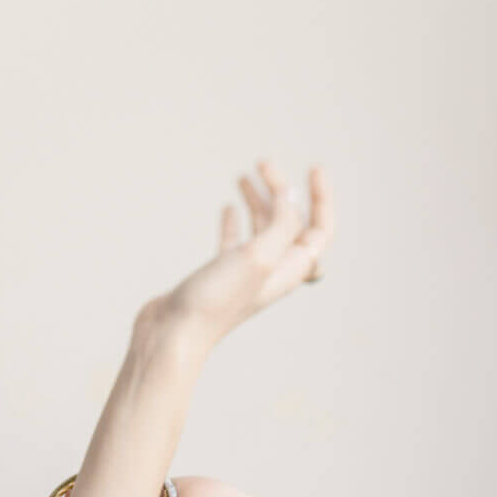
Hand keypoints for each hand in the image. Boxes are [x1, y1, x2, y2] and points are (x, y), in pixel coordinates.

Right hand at [140, 160, 333, 346]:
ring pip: (260, 230)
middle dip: (281, 191)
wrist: (174, 332)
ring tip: (244, 177)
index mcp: (289, 269)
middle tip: (262, 164)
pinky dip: (234, 222)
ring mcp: (244, 274)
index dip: (322, 199)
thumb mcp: (259, 256)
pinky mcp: (218, 276)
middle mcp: (271, 272)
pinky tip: (227, 208)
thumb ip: (281, 224)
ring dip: (257, 201)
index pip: (319, 229)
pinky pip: (233, 243)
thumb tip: (290, 197)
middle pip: (289, 224)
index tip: (312, 169)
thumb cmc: (216, 301)